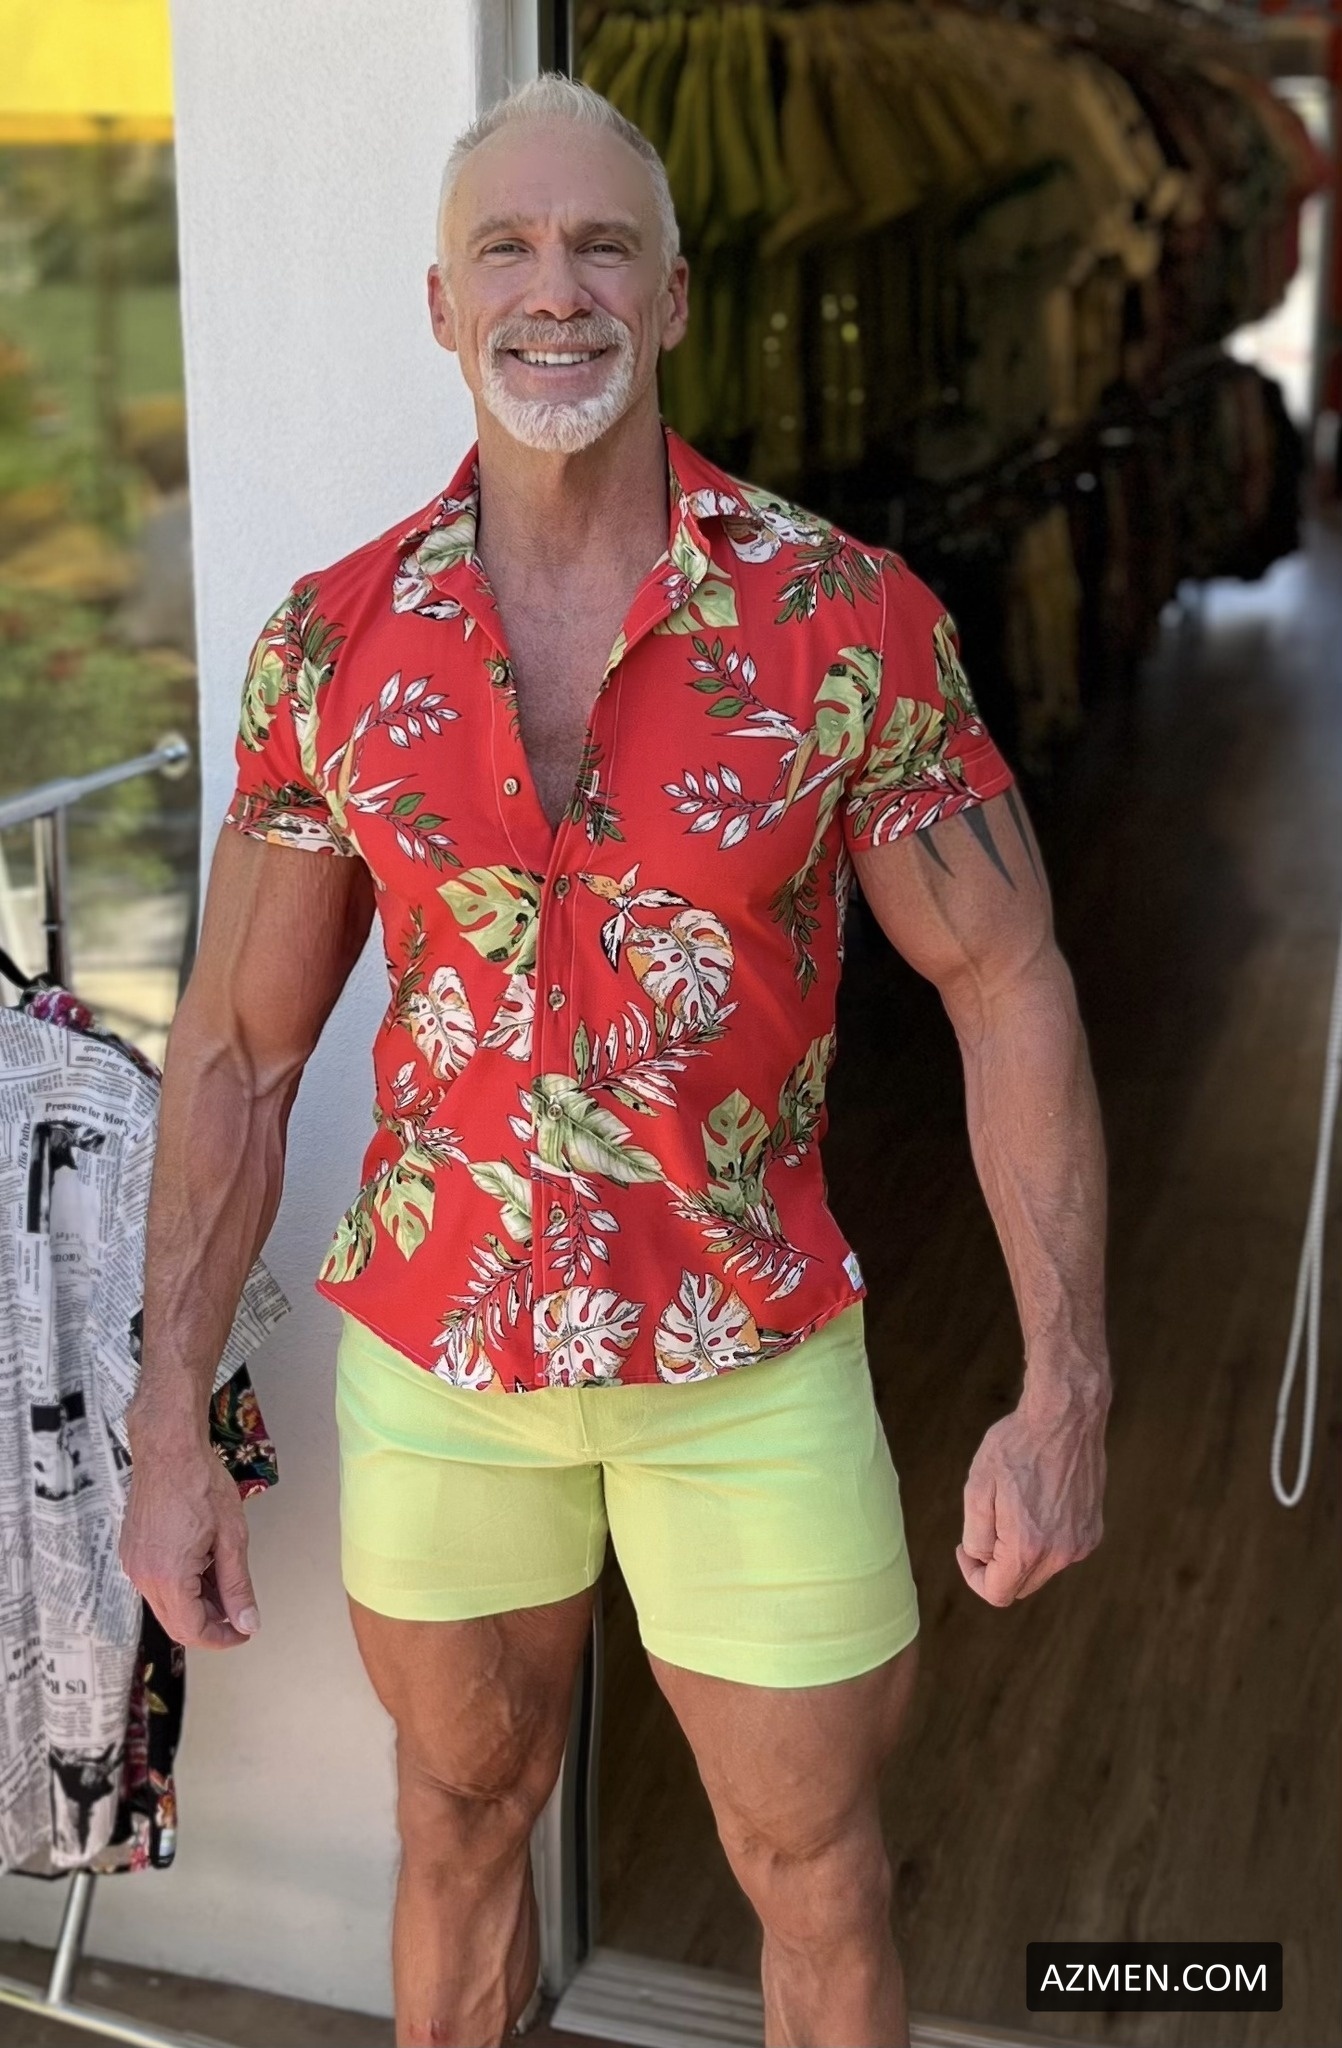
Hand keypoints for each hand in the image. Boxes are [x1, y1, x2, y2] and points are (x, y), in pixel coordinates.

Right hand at [119, 1431, 258, 1649]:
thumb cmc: (200, 1483)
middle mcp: (143, 1575)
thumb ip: (238, 1586)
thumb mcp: (231, 1538)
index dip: (223, 1638)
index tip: (245, 1631)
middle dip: (211, 1624)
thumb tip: (247, 1622)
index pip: (193, 1630)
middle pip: (177, 1623)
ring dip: (197, 1604)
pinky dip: (182, 1586)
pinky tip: (204, 1567)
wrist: (169, 1449)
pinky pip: (157, 1584)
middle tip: (240, 1614)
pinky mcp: (132, 1551)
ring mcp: (134, 1563)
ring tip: (225, 1582)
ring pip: (167, 1604)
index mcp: (168, 1576)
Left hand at [956, 1384, 1107, 1605]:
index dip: (974, 1576)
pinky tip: (1037, 1503)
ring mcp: (1081, 1543)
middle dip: (996, 1566)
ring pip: (1040, 1569)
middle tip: (986, 1526)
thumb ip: (977, 1535)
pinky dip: (1043, 1540)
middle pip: (1020, 1586)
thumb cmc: (1017, 1446)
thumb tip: (982, 1559)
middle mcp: (1061, 1553)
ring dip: (1021, 1553)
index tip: (966, 1548)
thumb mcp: (978, 1486)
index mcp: (1028, 1546)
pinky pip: (1060, 1551)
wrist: (1066, 1416)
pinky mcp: (1093, 1530)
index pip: (997, 1593)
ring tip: (1013, 1507)